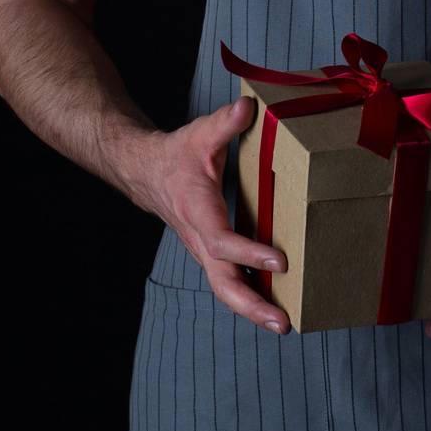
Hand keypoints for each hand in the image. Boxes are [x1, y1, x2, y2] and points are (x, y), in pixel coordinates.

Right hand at [131, 96, 291, 334]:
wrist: (146, 173)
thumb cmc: (176, 156)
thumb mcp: (199, 134)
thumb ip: (225, 123)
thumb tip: (249, 107)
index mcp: (198, 212)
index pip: (223, 241)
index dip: (250, 252)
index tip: (281, 261)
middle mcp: (200, 240)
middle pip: (223, 282)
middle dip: (252, 305)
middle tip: (283, 322)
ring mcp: (204, 251)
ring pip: (225, 288)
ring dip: (253, 309)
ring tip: (284, 324)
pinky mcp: (210, 254)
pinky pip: (229, 281)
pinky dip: (250, 297)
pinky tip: (275, 305)